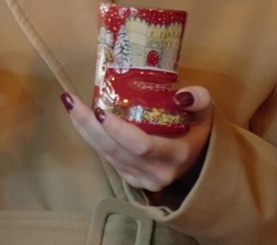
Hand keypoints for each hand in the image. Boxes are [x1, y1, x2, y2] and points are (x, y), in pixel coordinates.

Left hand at [61, 86, 212, 192]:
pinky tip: (80, 121)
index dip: (118, 130)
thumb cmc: (198, 131)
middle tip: (70, 100)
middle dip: (89, 125)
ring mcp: (143, 180)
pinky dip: (91, 140)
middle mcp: (157, 173)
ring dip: (85, 130)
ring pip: (107, 156)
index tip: (100, 109)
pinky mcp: (132, 180)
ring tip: (71, 105)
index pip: (141, 145)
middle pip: (116, 150)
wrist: (199, 160)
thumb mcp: (206, 113)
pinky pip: (108, 159)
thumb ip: (199, 100)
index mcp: (176, 155)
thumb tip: (181, 96)